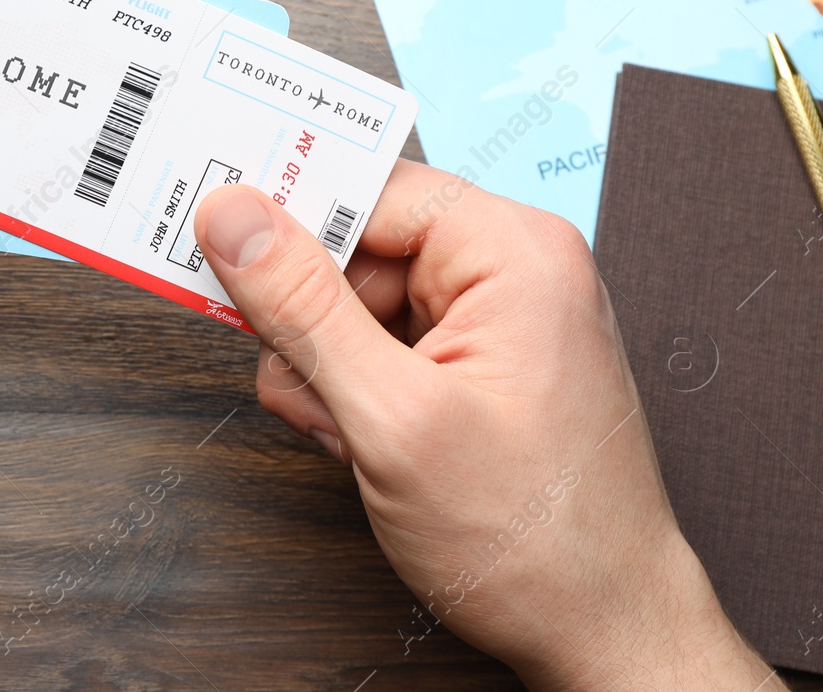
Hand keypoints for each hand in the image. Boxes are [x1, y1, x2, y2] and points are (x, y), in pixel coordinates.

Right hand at [194, 160, 782, 690]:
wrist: (601, 633)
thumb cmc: (537, 540)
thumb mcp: (393, 418)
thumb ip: (304, 309)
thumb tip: (235, 217)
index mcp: (513, 252)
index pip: (370, 188)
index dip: (292, 222)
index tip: (221, 247)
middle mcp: (509, 272)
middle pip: (353, 251)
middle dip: (315, 327)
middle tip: (323, 392)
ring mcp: (492, 323)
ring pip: (351, 307)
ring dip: (328, 374)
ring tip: (359, 436)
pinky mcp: (472, 367)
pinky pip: (376, 349)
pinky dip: (352, 398)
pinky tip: (369, 446)